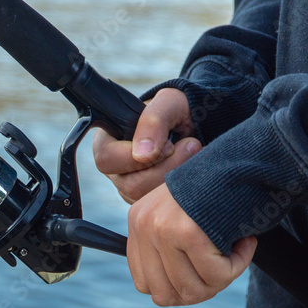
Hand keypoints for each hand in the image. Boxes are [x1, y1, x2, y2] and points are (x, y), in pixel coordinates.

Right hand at [92, 88, 202, 203]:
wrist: (201, 123)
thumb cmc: (179, 108)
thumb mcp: (169, 103)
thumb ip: (153, 121)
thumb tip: (141, 155)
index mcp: (107, 141)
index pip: (107, 159)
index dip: (136, 157)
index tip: (168, 145)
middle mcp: (115, 168)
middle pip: (130, 185)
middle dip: (166, 168)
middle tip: (190, 146)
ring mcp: (131, 187)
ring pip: (148, 199)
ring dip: (176, 178)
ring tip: (193, 153)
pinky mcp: (149, 200)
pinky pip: (162, 205)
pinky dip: (181, 189)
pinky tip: (190, 169)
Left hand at [128, 184, 256, 305]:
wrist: (244, 158)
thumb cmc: (219, 192)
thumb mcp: (182, 215)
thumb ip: (168, 251)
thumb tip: (169, 295)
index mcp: (137, 222)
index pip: (146, 285)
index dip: (179, 288)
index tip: (204, 270)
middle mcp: (144, 224)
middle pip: (167, 295)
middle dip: (202, 289)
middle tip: (225, 267)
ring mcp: (162, 228)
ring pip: (192, 290)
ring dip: (222, 278)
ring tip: (237, 251)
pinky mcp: (186, 231)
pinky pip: (216, 275)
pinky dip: (239, 264)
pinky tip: (246, 241)